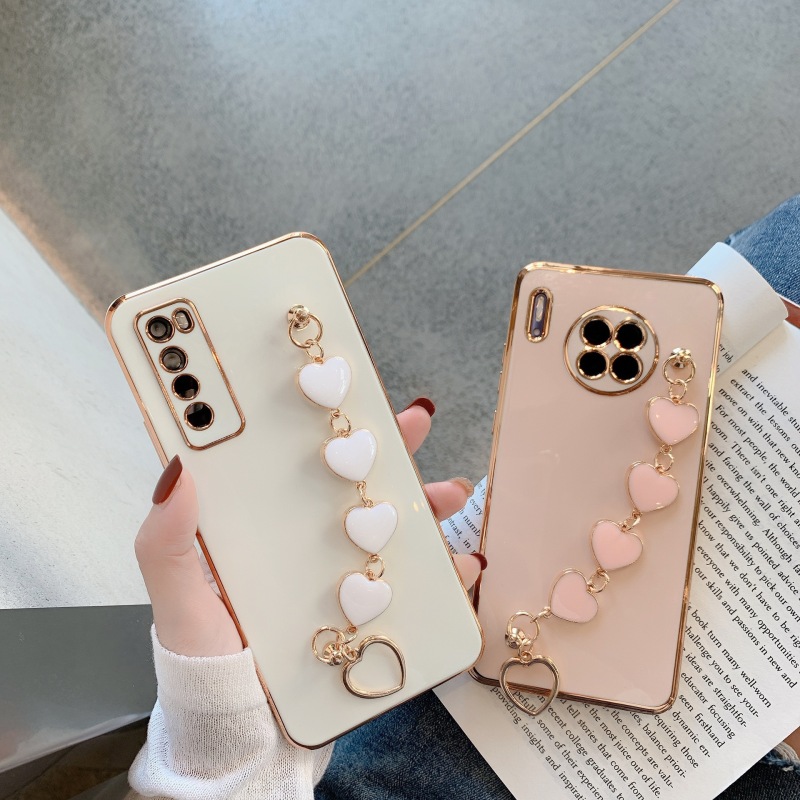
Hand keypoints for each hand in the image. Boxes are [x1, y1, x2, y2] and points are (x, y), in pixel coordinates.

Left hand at [134, 402, 483, 656]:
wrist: (245, 724)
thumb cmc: (207, 650)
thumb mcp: (178, 596)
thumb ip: (167, 540)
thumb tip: (177, 468)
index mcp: (260, 517)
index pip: (286, 451)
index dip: (308, 410)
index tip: (334, 374)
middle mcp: (305, 532)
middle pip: (348, 474)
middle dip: (385, 443)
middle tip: (413, 418)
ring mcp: (341, 565)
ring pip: (390, 516)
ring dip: (425, 499)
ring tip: (452, 491)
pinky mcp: (369, 603)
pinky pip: (414, 576)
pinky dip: (444, 565)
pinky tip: (462, 562)